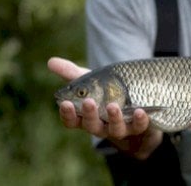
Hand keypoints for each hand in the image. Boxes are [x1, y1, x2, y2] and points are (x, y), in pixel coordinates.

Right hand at [48, 57, 162, 158]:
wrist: (136, 104)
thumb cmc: (107, 93)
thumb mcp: (90, 82)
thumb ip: (71, 73)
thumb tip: (50, 61)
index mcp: (86, 116)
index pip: (72, 120)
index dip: (67, 114)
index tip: (64, 103)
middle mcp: (101, 125)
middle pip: (92, 125)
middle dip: (90, 114)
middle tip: (88, 102)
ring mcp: (120, 128)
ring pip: (115, 129)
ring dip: (114, 118)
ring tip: (113, 106)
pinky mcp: (139, 127)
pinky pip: (140, 126)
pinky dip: (140, 120)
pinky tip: (140, 110)